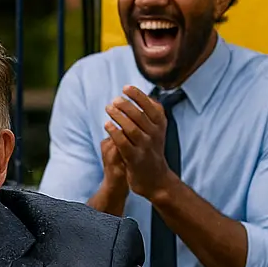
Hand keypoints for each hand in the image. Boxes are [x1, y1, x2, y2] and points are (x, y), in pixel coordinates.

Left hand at [104, 86, 174, 200]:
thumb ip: (151, 113)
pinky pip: (123, 143)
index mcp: (161, 125)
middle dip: (125, 105)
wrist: (156, 179)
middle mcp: (155, 135)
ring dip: (118, 116)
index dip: (138, 95)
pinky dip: (114, 132)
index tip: (125, 88)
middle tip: (114, 100)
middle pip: (139, 116)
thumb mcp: (157, 130)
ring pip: (131, 128)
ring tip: (108, 108)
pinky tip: (107, 125)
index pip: (151, 106)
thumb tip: (140, 94)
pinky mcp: (135, 159)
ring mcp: (145, 147)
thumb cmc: (152, 149)